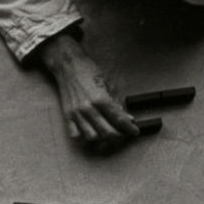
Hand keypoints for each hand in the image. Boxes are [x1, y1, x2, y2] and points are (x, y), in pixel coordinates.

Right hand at [35, 33, 137, 147]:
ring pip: (92, 136)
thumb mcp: (107, 84)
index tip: (134, 131)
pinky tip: (90, 130)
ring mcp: (77, 113)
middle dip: (119, 135)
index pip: (119, 119)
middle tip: (123, 132)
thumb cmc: (88, 72)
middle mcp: (89, 108)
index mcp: (101, 99)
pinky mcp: (68, 115)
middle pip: (107, 132)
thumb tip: (127, 117)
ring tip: (107, 131)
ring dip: (102, 137)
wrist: (68, 66)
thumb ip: (116, 103)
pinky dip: (84, 136)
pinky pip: (75, 134)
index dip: (129, 128)